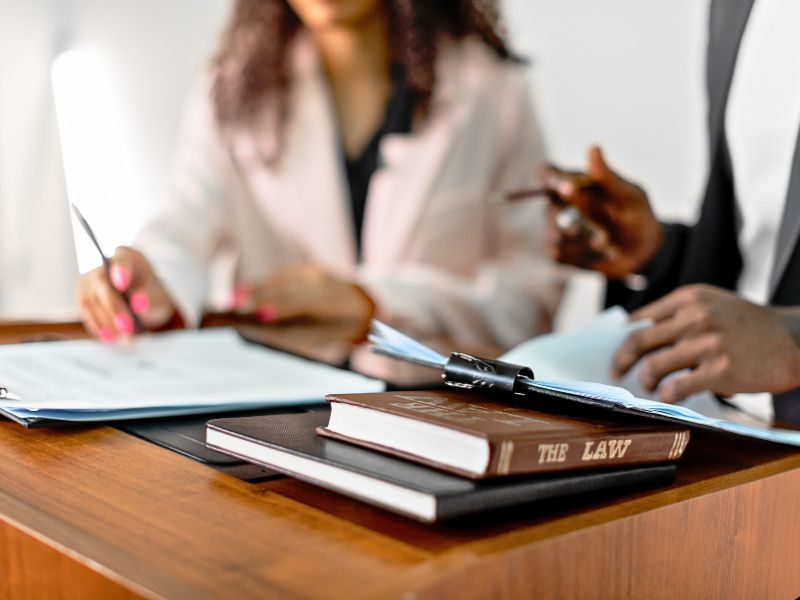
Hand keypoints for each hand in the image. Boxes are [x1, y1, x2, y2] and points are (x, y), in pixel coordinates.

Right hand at [77, 247, 177, 340]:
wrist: (142, 302)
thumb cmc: (151, 295)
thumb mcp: (158, 298)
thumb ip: (150, 299)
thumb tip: (139, 304)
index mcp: (128, 257)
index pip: (121, 260)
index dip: (120, 271)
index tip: (122, 284)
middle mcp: (105, 265)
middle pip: (102, 284)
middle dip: (114, 309)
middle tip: (128, 329)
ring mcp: (90, 280)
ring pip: (90, 300)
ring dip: (106, 322)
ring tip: (124, 338)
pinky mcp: (83, 296)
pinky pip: (86, 312)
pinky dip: (98, 326)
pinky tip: (111, 338)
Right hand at [233, 264, 375, 332]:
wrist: (365, 303)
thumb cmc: (340, 328)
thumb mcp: (324, 337)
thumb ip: (296, 332)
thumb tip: (262, 327)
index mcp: (331, 304)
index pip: (302, 304)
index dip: (280, 308)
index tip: (258, 315)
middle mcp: (323, 283)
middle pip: (287, 289)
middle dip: (261, 298)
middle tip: (236, 307)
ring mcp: (317, 273)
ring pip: (283, 279)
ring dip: (258, 288)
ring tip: (236, 299)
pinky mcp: (310, 268)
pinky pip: (284, 274)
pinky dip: (266, 282)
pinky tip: (249, 290)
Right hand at [540, 146, 662, 278]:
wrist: (642, 254)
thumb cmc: (638, 217)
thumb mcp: (630, 197)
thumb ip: (607, 177)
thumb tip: (593, 148)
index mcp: (575, 183)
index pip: (549, 173)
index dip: (549, 178)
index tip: (566, 188)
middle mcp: (561, 204)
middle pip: (548, 209)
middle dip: (573, 221)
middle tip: (601, 230)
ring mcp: (558, 229)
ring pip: (552, 233)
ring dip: (581, 240)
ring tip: (604, 242)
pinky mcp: (559, 252)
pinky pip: (556, 253)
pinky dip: (577, 255)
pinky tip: (593, 253)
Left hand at [612, 285, 799, 402]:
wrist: (794, 340)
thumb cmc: (749, 325)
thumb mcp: (713, 304)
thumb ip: (679, 314)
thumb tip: (637, 333)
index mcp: (689, 298)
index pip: (641, 318)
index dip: (622, 337)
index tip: (616, 350)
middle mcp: (695, 317)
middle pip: (638, 340)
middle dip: (621, 359)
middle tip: (616, 371)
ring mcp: (707, 343)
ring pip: (653, 365)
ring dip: (644, 379)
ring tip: (648, 386)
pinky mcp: (719, 370)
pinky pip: (678, 387)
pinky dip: (667, 394)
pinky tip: (668, 396)